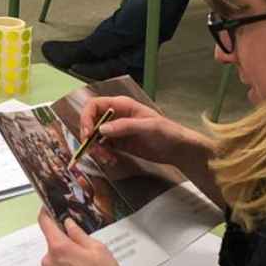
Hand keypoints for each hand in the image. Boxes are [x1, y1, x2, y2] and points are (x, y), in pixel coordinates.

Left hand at [38, 208, 130, 265]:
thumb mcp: (100, 252)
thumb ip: (80, 235)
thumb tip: (68, 224)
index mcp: (59, 248)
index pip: (45, 223)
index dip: (46, 213)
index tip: (49, 207)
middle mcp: (49, 262)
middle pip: (54, 245)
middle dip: (68, 244)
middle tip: (88, 252)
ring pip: (57, 262)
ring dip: (68, 262)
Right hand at [80, 95, 223, 205]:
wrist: (179, 150)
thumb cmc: (168, 132)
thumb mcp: (148, 127)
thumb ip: (125, 126)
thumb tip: (101, 129)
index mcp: (121, 105)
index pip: (94, 105)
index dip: (86, 117)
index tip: (87, 134)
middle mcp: (116, 116)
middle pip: (91, 122)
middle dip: (90, 137)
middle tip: (96, 151)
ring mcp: (116, 130)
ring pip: (95, 137)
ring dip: (96, 149)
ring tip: (108, 159)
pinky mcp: (119, 144)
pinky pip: (103, 148)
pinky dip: (103, 155)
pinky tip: (112, 160)